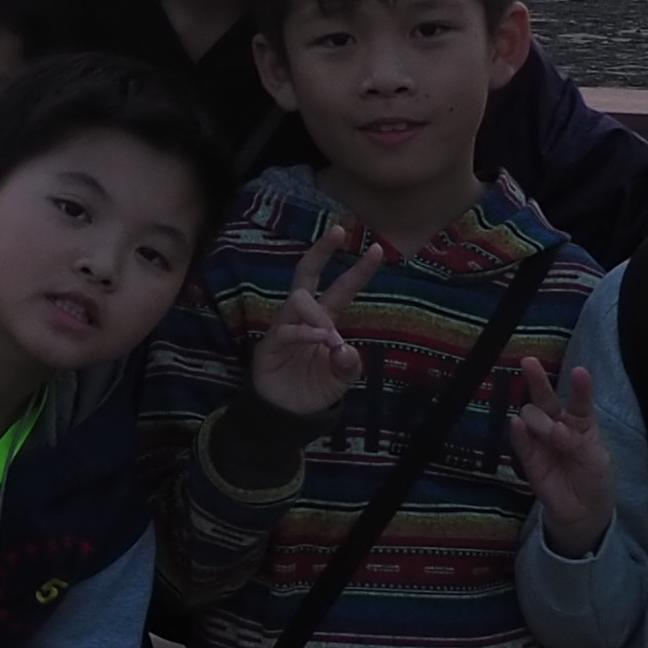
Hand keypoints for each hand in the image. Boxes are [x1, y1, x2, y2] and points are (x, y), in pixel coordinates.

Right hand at [245, 222, 392, 417]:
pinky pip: (286, 329)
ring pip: (297, 300)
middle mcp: (303, 318)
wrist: (287, 415)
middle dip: (321, 252)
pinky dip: (304, 332)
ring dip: (317, 313)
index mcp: (324, 322)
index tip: (378, 249)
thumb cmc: (313, 390)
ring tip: (330, 335)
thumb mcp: (341, 379)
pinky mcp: (269, 346)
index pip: (342, 289)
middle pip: (308, 275)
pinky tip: (320, 340)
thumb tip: (346, 349)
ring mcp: (284, 328)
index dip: (359, 270)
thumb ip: (348, 366)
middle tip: (337, 231)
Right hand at [506, 355, 615, 548]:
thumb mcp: (597, 460)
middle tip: (529, 362)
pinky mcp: (529, 458)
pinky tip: (516, 424)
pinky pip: (520, 443)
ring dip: (539, 420)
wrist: (584, 512)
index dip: (580, 386)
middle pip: (546, 398)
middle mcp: (558, 425)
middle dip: (538, 380)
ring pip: (531, 416)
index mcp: (581, 422)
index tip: (579, 371)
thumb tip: (555, 429)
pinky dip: (518, 433)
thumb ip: (576, 443)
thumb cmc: (595, 479)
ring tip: (550, 434)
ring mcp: (541, 440)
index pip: (580, 399)